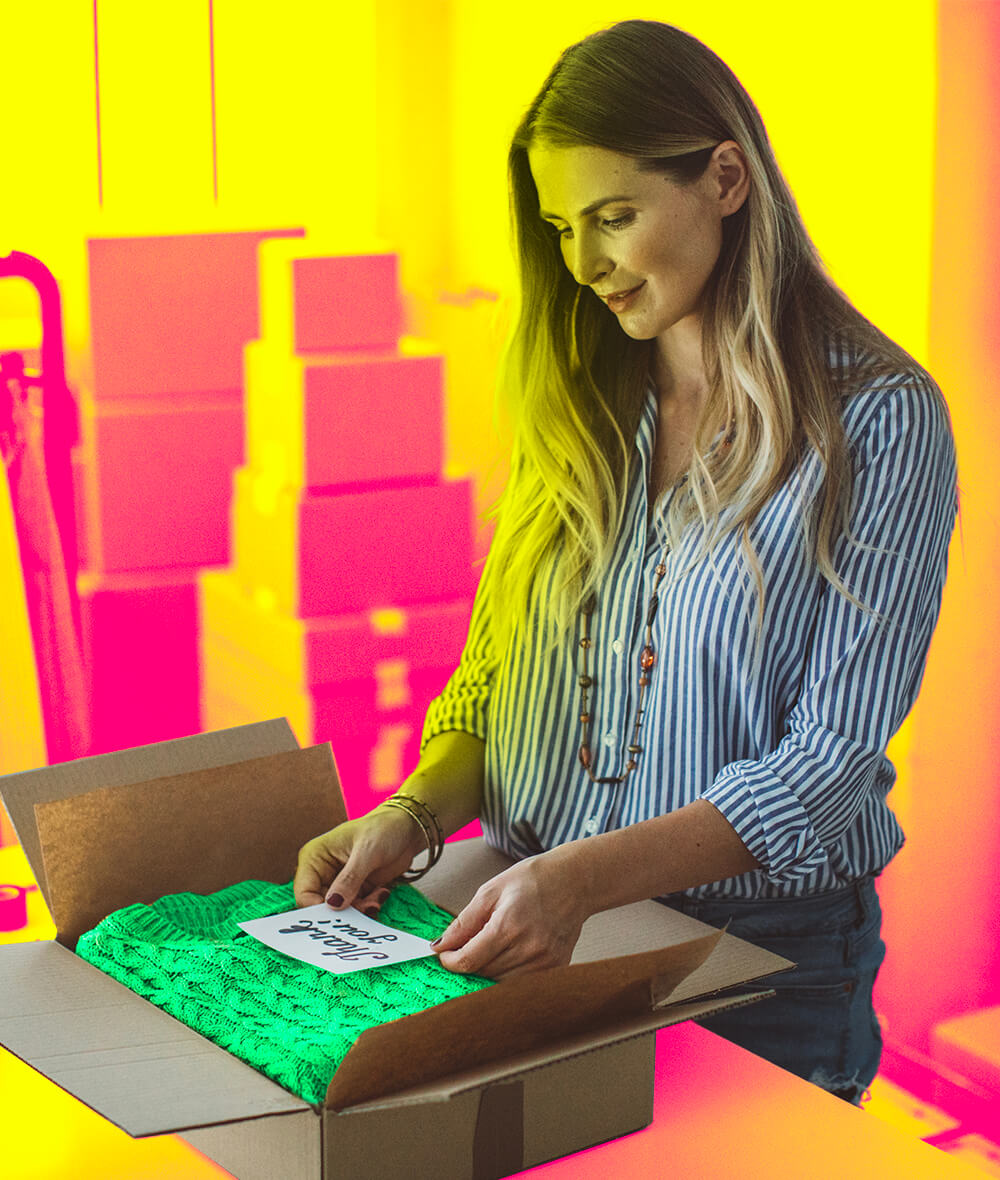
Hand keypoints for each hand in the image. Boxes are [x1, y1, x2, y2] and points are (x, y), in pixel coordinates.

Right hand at [293, 806, 425, 917]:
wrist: (408, 828)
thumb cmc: (384, 828)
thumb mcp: (366, 851)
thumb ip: (350, 879)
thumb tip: (333, 905)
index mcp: (315, 857)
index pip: (304, 892)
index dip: (317, 908)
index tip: (340, 916)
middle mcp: (323, 871)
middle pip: (322, 906)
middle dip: (344, 912)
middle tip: (366, 909)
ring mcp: (340, 882)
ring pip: (341, 911)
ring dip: (360, 910)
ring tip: (377, 900)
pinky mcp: (356, 889)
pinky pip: (357, 908)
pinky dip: (369, 906)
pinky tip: (382, 893)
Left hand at [431, 850, 588, 979]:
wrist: (575, 881)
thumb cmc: (533, 880)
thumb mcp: (491, 891)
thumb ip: (464, 921)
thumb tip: (439, 945)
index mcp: (509, 925)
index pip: (469, 961)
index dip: (450, 961)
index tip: (443, 954)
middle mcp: (529, 948)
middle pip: (483, 974)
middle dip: (467, 963)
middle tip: (464, 947)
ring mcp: (545, 962)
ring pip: (501, 983)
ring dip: (487, 970)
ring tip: (490, 946)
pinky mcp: (556, 968)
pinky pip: (521, 983)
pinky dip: (508, 973)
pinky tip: (509, 953)